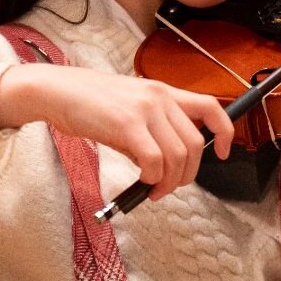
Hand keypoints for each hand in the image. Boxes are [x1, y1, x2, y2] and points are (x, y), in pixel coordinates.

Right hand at [0, 65, 232, 200]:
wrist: (56, 91)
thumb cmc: (89, 103)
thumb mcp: (130, 108)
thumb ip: (152, 128)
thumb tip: (164, 164)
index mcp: (163, 91)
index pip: (210, 106)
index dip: (224, 132)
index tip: (223, 152)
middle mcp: (160, 97)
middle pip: (195, 144)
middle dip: (188, 174)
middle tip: (169, 187)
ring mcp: (145, 110)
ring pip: (178, 156)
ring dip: (169, 182)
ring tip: (153, 189)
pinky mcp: (127, 124)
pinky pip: (154, 161)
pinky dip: (152, 178)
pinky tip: (142, 181)